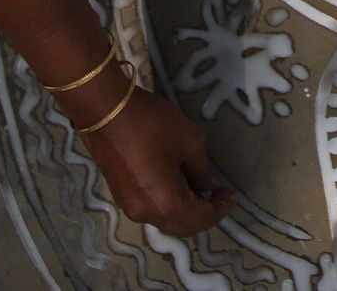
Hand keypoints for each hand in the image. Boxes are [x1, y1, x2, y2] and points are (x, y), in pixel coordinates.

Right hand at [77, 82, 238, 235]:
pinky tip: (177, 182)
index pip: (202, 218)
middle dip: (204, 212)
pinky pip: (152, 208)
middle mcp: (148, 215)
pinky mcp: (120, 196)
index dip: (221, 208)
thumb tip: (206, 185)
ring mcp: (130, 207)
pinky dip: (169, 202)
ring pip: (166, 219)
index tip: (232, 194)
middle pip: (184, 226)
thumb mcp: (190, 141)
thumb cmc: (151, 124)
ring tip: (199, 185)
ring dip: (186, 208)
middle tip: (218, 194)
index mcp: (168, 204)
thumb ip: (202, 170)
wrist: (104, 110)